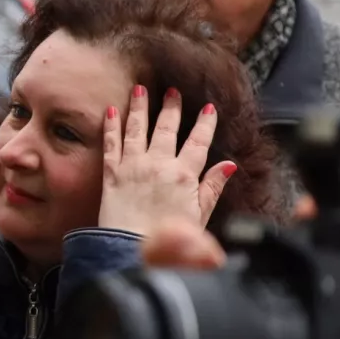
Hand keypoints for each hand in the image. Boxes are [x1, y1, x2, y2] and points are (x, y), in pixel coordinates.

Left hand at [97, 85, 234, 234]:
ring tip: (140, 88)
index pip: (198, 142)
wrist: (130, 250)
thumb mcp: (199, 215)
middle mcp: (159, 165)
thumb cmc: (167, 239)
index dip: (204, 124)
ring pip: (137, 129)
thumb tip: (229, 165)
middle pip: (167, 129)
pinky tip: (110, 110)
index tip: (208, 107)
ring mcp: (133, 167)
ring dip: (139, 107)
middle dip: (171, 107)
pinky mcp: (111, 174)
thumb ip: (212, 188)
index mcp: (185, 175)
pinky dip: (111, 126)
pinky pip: (111, 144)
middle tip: (172, 90)